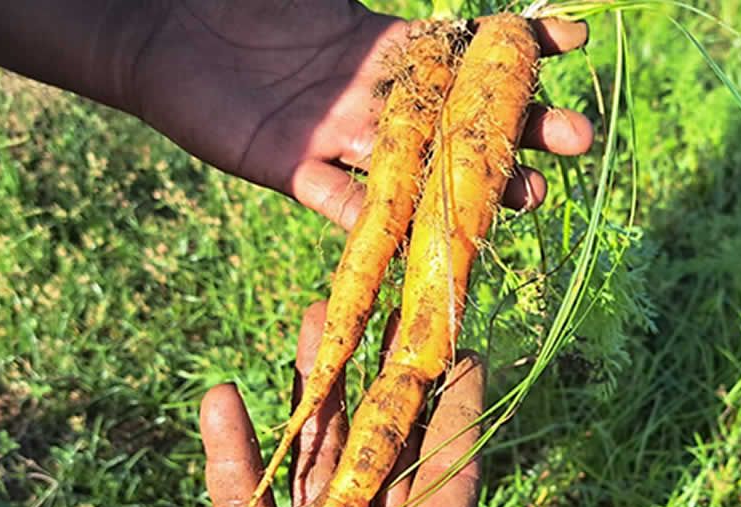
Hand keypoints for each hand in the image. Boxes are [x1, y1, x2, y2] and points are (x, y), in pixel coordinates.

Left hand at [122, 1, 593, 226]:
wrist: (165, 32)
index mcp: (386, 44)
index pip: (466, 47)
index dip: (518, 44)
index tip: (572, 42)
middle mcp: (375, 96)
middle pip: (459, 118)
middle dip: (518, 129)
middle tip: (575, 141)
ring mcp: (340, 137)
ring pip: (419, 167)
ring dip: (472, 186)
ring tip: (528, 199)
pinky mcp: (295, 168)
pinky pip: (340, 200)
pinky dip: (374, 218)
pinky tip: (419, 239)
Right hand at [126, 302, 617, 506]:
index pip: (451, 475)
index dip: (461, 411)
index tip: (469, 347)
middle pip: (384, 446)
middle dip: (384, 377)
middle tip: (388, 306)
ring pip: (317, 450)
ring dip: (315, 387)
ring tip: (315, 318)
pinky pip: (241, 488)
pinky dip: (234, 447)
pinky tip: (225, 395)